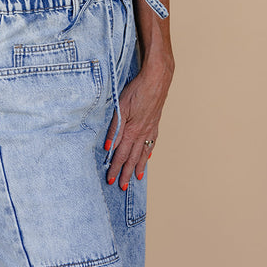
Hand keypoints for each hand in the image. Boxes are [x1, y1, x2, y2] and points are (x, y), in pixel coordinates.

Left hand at [105, 63, 171, 188]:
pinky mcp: (155, 123)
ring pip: (142, 153)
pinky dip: (147, 153)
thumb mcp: (121, 107)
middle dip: (126, 173)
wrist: (157, 80)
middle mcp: (142, 133)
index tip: (111, 180)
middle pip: (132, 158)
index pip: (121, 154)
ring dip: (137, 167)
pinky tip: (146, 158)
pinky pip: (151, 142)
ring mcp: (150, 129)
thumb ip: (115, 128)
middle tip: (122, 186)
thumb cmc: (137, 90)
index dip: (115, 168)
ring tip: (135, 178)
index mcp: (131, 131)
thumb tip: (109, 147)